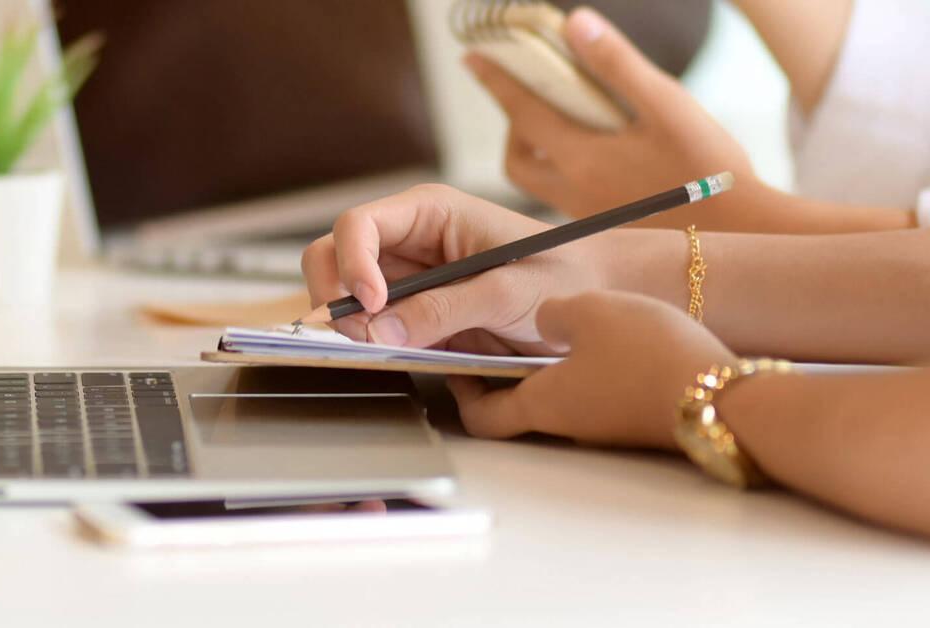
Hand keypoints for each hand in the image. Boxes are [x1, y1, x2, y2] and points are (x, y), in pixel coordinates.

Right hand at [301, 184, 612, 354]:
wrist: (595, 300)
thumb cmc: (563, 276)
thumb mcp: (507, 292)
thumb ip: (445, 309)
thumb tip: (383, 330)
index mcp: (429, 213)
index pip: (358, 225)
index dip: (351, 263)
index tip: (371, 304)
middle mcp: (409, 241)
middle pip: (334, 256)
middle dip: (336, 294)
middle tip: (361, 334)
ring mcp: (408, 280)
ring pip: (345, 295)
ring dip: (350, 323)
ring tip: (381, 347)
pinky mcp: (415, 315)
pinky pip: (373, 327)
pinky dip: (370, 343)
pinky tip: (393, 354)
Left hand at [448, 291, 735, 448]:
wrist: (723, 396)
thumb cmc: (649, 356)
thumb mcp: (587, 310)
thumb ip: (553, 312)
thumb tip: (543, 317)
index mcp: (541, 402)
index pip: (480, 417)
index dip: (460, 392)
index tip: (453, 363)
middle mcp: (567, 422)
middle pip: (518, 405)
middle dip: (502, 373)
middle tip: (499, 336)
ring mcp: (603, 423)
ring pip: (561, 395)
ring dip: (548, 366)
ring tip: (554, 325)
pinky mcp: (633, 415)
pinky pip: (597, 392)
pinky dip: (587, 368)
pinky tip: (605, 335)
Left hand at [466, 8, 757, 227]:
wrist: (742, 234)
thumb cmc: (709, 167)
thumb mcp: (666, 105)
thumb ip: (617, 64)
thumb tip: (573, 24)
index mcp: (582, 159)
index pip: (522, 113)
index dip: (496, 81)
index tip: (471, 57)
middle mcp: (574, 192)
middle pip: (518, 161)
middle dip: (513, 128)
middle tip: (529, 98)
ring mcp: (588, 214)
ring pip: (540, 182)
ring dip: (538, 150)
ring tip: (563, 120)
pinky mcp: (607, 226)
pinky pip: (565, 195)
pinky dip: (565, 168)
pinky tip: (597, 152)